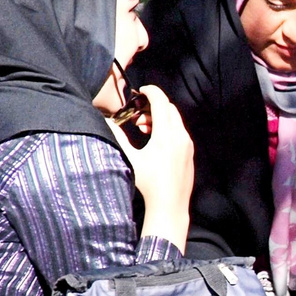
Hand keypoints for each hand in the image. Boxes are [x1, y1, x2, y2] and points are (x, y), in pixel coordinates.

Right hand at [108, 85, 192, 246]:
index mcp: (166, 134)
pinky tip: (155, 141)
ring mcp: (187, 144)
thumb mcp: (131, 158)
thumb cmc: (149, 184)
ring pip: (175, 120)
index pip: (161, 101)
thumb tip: (106, 121)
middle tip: (138, 116)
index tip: (141, 91)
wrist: (170, 205)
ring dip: (160, 118)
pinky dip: (168, 128)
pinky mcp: (189, 152)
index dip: (151, 91)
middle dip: (153, 106)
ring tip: (144, 130)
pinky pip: (180, 131)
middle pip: (169, 108)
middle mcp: (180, 136)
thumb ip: (118, 136)